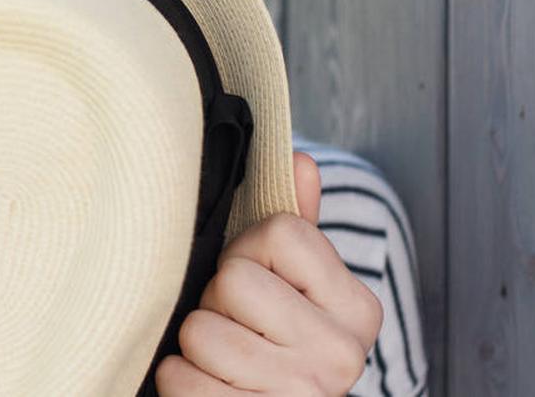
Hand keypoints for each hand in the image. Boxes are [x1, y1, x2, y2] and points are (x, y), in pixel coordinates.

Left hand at [155, 152, 383, 395]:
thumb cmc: (278, 347)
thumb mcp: (299, 288)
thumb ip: (298, 226)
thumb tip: (298, 160)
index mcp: (357, 309)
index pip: (279, 232)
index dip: (250, 250)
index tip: (262, 284)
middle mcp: (340, 355)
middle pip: (233, 279)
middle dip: (219, 300)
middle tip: (240, 326)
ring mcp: (298, 393)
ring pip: (200, 331)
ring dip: (197, 344)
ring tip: (226, 359)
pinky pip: (177, 376)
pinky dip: (180, 379)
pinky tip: (210, 385)